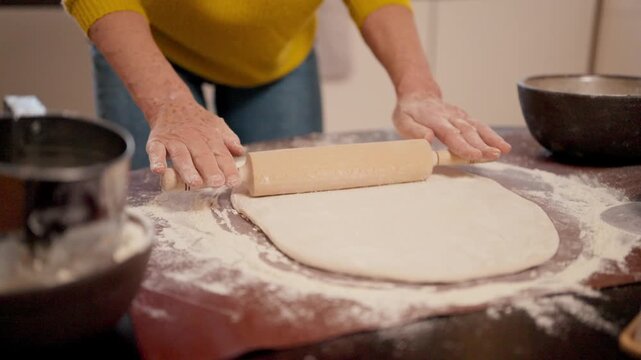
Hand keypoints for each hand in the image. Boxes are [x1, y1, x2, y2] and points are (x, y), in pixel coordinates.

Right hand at [145, 97, 244, 187]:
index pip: (221, 154)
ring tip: (195, 183)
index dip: (228, 168)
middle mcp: (193, 139)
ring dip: (187, 169)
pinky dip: (156, 160)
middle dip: (210, 170)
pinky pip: (156, 151)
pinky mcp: (156, 142)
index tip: (233, 181)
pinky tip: (159, 171)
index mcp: (210, 137)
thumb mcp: (217, 126)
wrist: (171, 103)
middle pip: (202, 156)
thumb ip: (229, 140)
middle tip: (217, 183)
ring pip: (181, 156)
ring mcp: (174, 141)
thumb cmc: (198, 122)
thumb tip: (242, 152)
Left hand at [393, 93, 510, 160]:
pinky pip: (480, 126)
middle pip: (468, 132)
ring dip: (491, 139)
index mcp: (435, 119)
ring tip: (503, 151)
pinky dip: (492, 136)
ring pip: (477, 127)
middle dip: (482, 145)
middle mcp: (450, 117)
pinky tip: (502, 146)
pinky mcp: (465, 118)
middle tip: (493, 156)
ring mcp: (459, 116)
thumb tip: (428, 138)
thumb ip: (415, 130)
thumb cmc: (409, 111)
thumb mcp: (403, 121)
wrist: (418, 94)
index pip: (451, 134)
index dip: (463, 145)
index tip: (475, 155)